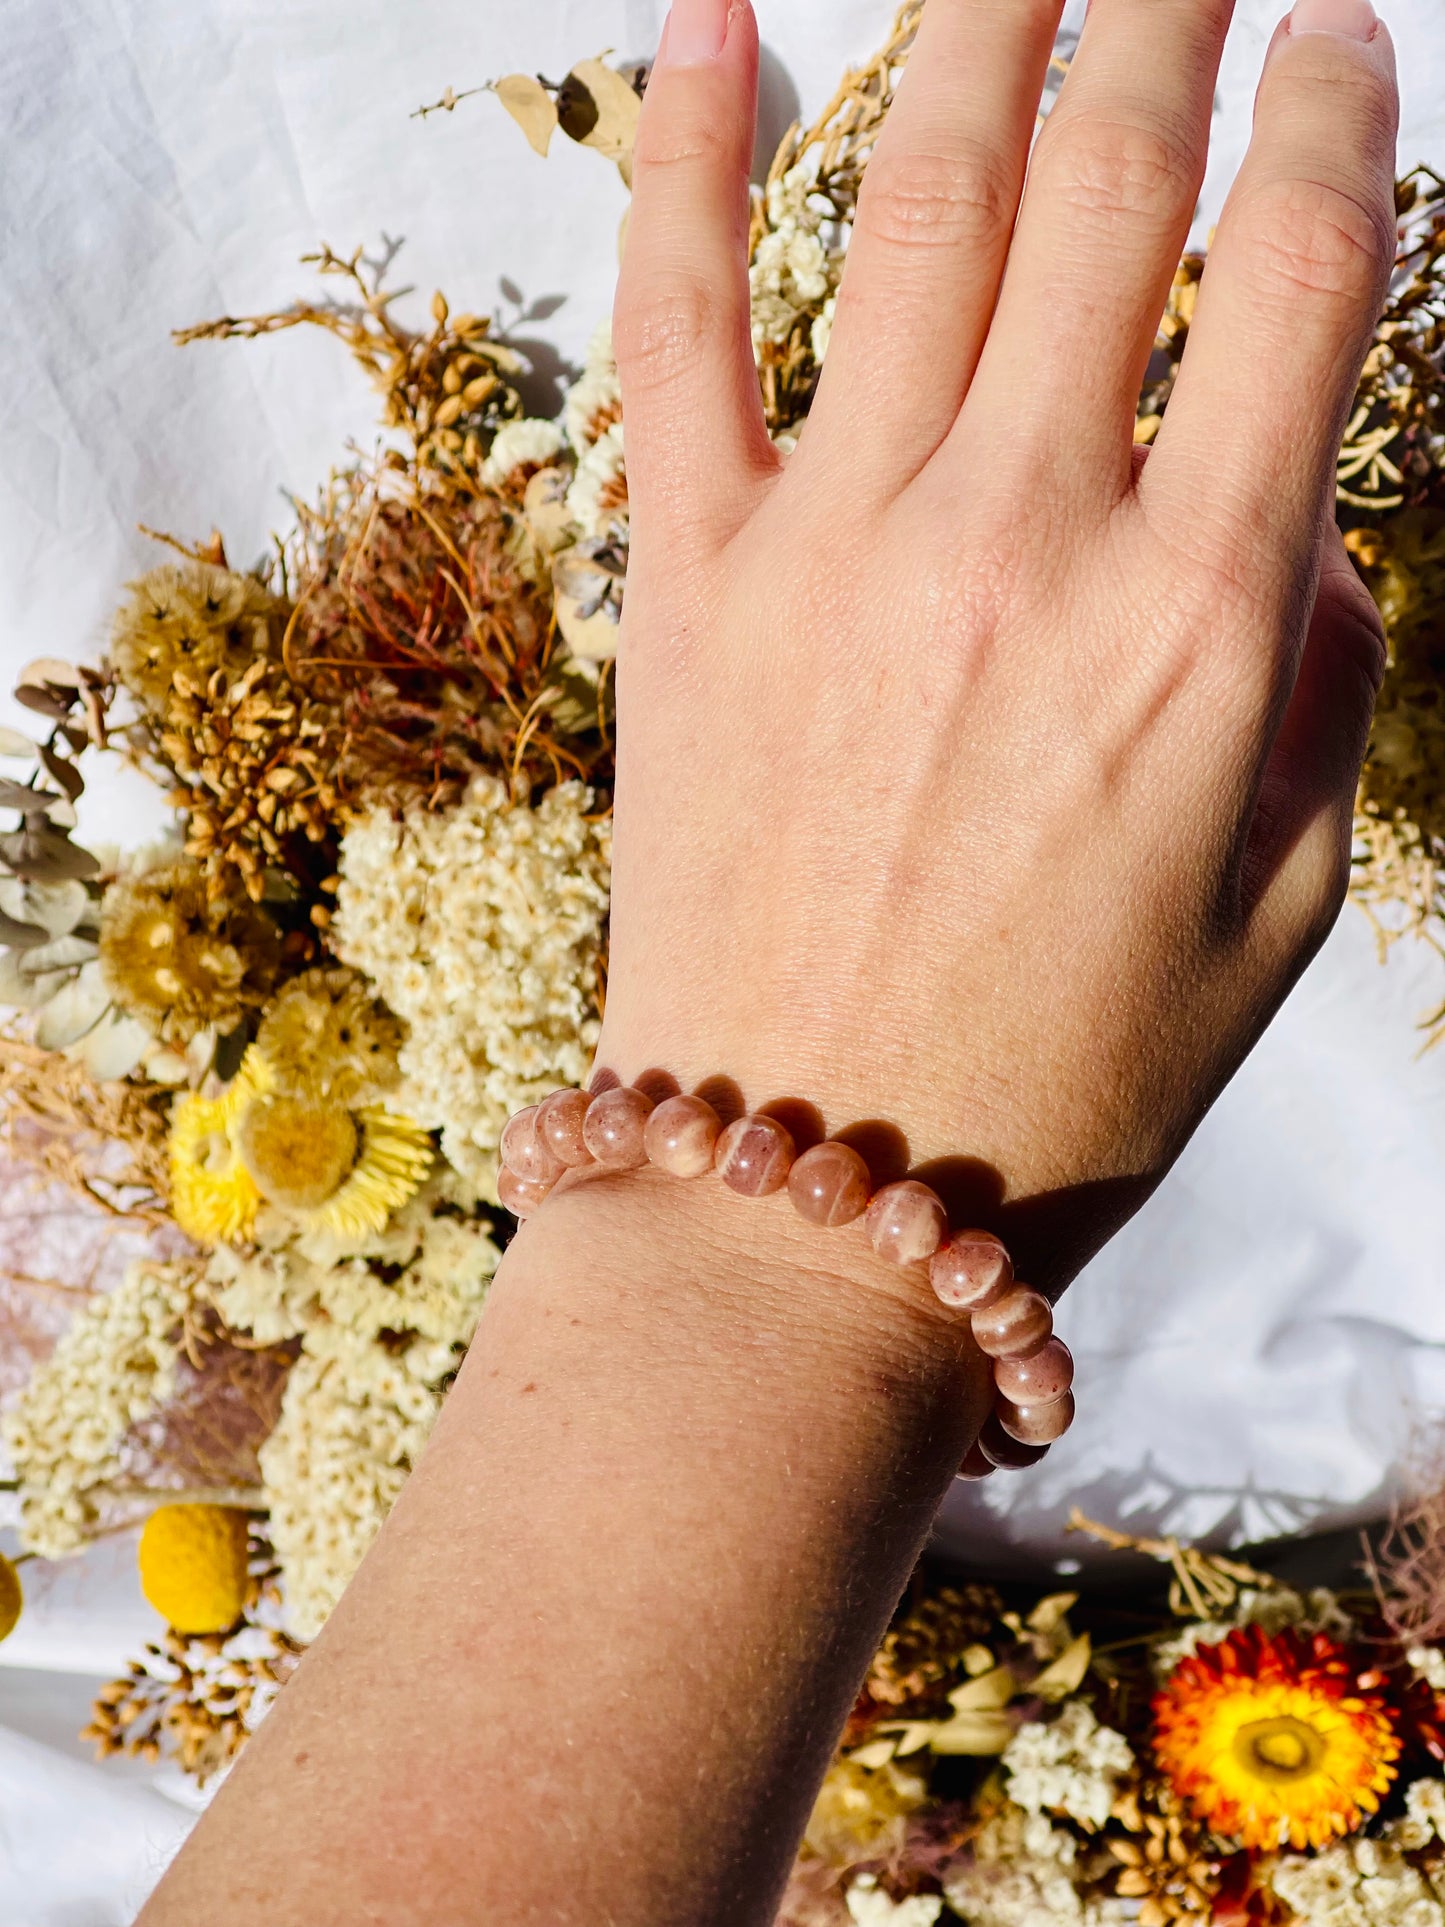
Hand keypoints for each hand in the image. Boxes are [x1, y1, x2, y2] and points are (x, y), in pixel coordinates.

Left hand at [602, 0, 1396, 1280]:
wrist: (801, 1203)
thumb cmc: (1054, 1088)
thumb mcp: (1269, 917)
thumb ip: (1311, 686)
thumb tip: (1287, 506)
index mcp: (1193, 632)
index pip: (1301, 284)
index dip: (1335, 121)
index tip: (1341, 35)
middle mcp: (1017, 551)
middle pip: (1114, 190)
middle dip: (1171, 11)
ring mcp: (832, 556)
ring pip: (920, 207)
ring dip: (988, 19)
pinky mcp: (686, 590)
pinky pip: (679, 329)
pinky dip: (686, 157)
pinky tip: (709, 18)